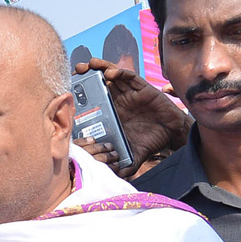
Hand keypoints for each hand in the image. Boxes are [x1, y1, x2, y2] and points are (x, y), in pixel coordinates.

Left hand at [74, 57, 191, 177]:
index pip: (94, 100)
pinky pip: (129, 77)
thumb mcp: (133, 155)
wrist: (172, 134)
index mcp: (113, 113)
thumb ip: (123, 164)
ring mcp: (130, 93)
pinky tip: (110, 73)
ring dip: (101, 68)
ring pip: (113, 76)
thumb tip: (114, 177)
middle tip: (75, 70)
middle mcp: (119, 100)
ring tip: (89, 64)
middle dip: (87, 75)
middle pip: (100, 83)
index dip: (82, 94)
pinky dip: (120, 72)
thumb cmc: (151, 141)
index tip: (68, 90)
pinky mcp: (143, 88)